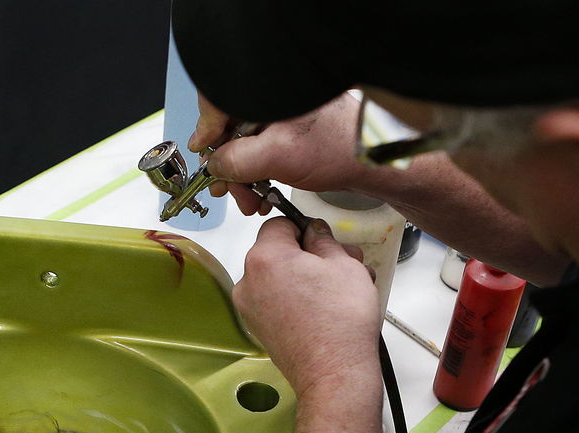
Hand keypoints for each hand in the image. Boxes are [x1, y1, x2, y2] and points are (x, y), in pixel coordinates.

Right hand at [188, 93, 362, 216]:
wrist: (373, 162)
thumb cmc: (341, 148)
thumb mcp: (278, 156)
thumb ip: (237, 160)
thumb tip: (214, 166)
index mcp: (269, 88)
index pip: (219, 101)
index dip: (208, 131)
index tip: (205, 157)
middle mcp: (274, 96)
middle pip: (229, 127)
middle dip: (227, 164)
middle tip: (229, 188)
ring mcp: (281, 113)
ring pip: (243, 142)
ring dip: (241, 174)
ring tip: (250, 198)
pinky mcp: (287, 130)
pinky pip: (259, 149)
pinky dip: (256, 171)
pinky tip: (261, 189)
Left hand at [233, 218, 381, 396]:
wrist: (334, 373)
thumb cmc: (339, 323)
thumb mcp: (344, 263)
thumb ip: (324, 239)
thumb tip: (316, 233)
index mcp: (264, 258)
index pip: (279, 224)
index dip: (305, 229)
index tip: (323, 240)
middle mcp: (248, 283)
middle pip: (278, 253)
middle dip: (309, 256)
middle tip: (341, 266)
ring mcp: (251, 309)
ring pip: (280, 279)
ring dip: (307, 278)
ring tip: (339, 291)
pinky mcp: (260, 329)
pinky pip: (278, 302)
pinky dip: (298, 300)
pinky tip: (325, 309)